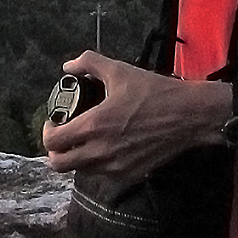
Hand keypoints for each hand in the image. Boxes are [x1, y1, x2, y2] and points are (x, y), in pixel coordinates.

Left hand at [40, 50, 225, 183]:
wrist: (190, 116)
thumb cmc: (155, 92)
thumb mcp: (119, 70)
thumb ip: (89, 63)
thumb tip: (68, 66)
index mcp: (94, 126)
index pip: (52, 142)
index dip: (47, 131)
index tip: (55, 121)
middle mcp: (101, 152)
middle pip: (59, 164)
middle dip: (56, 149)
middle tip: (64, 134)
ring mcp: (115, 167)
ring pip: (80, 170)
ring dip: (76, 156)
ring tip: (86, 138)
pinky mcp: (130, 175)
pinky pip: (102, 174)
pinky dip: (98, 163)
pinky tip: (107, 145)